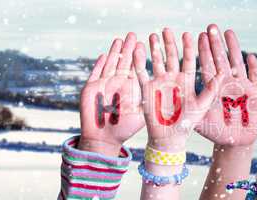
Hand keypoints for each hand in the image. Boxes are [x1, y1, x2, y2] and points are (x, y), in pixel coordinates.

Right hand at [78, 33, 144, 155]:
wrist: (103, 139)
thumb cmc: (124, 129)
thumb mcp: (141, 113)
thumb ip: (149, 100)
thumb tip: (165, 90)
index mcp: (130, 87)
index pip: (135, 67)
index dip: (139, 55)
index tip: (145, 42)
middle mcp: (117, 84)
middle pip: (123, 62)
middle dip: (127, 48)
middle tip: (133, 34)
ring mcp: (104, 85)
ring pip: (110, 64)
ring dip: (114, 52)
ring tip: (119, 39)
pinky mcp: (91, 89)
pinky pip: (95, 73)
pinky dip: (99, 65)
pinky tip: (104, 55)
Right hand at [133, 28, 224, 151]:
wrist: (169, 138)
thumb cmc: (188, 123)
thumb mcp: (202, 105)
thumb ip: (211, 89)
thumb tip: (222, 73)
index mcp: (186, 81)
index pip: (188, 59)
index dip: (188, 47)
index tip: (188, 33)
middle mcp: (173, 79)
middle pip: (171, 56)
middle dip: (169, 43)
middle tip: (167, 29)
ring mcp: (159, 83)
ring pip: (156, 61)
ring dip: (154, 49)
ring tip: (153, 35)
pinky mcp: (147, 89)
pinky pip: (142, 72)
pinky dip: (139, 61)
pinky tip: (138, 49)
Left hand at [194, 24, 256, 146]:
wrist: (235, 141)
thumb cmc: (217, 132)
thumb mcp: (201, 121)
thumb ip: (193, 109)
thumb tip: (181, 100)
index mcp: (213, 87)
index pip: (207, 65)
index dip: (203, 51)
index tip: (199, 35)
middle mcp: (227, 83)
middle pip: (221, 59)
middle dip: (216, 43)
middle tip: (211, 27)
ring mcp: (242, 86)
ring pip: (237, 63)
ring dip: (233, 48)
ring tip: (228, 32)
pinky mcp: (255, 93)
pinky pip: (255, 78)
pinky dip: (254, 68)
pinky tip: (250, 57)